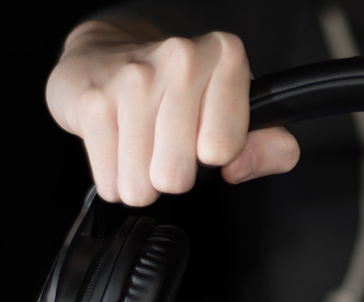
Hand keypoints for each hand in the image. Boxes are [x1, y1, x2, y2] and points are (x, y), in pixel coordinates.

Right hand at [46, 20, 299, 206]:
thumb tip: (240, 168)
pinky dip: (115, 179)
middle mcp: (181, 58)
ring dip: (142, 180)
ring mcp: (133, 77)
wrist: (107, 57)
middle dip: (174, 175)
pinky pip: (111, 179)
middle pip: (179, 173)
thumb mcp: (240, 116)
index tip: (206, 138)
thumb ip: (269, 148)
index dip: (216, 156)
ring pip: (142, 181)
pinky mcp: (93, 100)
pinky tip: (120, 148)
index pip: (225, 147)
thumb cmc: (182, 93)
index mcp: (226, 57)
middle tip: (171, 147)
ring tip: (145, 149)